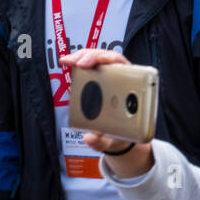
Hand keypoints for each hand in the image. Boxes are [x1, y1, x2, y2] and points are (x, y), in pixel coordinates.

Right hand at [64, 49, 155, 175]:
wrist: (120, 138)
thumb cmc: (122, 135)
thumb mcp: (114, 141)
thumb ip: (102, 142)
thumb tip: (88, 137)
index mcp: (132, 89)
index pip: (124, 66)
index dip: (110, 59)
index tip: (99, 61)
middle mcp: (123, 79)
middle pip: (109, 58)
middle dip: (92, 56)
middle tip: (77, 63)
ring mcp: (109, 77)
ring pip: (97, 60)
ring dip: (82, 56)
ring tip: (68, 60)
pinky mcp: (97, 80)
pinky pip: (89, 66)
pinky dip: (77, 62)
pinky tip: (67, 63)